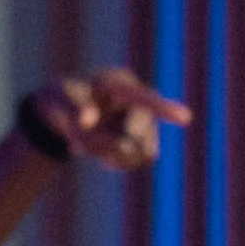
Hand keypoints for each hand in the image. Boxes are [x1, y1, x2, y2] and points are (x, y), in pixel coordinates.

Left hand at [23, 66, 192, 172]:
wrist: (65, 112)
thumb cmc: (61, 100)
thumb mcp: (58, 102)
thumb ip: (72, 109)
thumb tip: (88, 120)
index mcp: (118, 83)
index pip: (142, 97)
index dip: (164, 108)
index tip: (186, 118)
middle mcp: (138, 100)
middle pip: (138, 134)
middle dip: (108, 146)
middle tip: (76, 147)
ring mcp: (144, 120)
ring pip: (142, 151)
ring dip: (112, 156)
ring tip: (82, 147)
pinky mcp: (143, 139)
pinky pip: (139, 160)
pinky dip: (116, 162)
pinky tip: (97, 153)